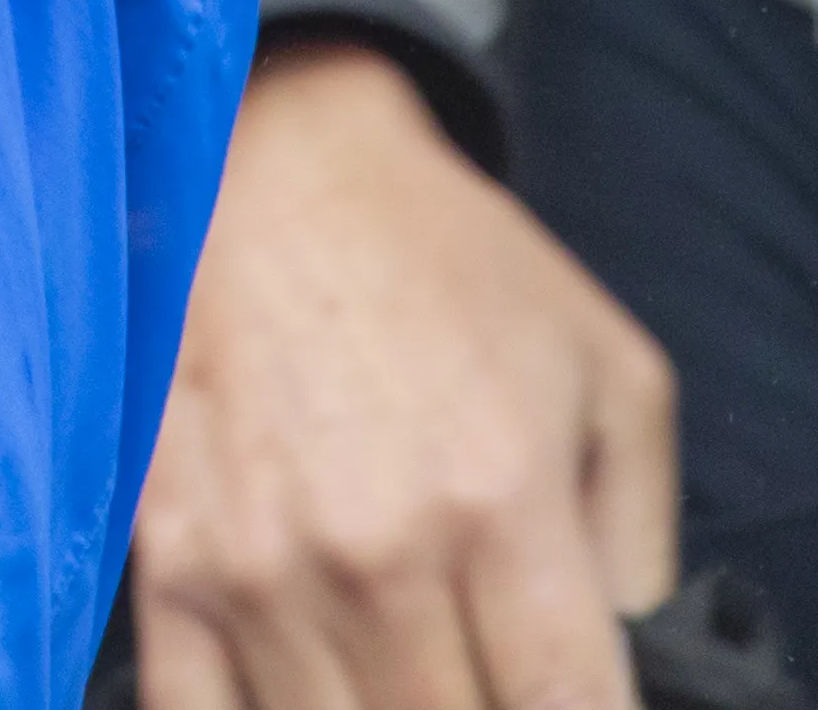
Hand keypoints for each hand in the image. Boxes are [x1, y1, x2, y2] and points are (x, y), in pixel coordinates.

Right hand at [127, 43, 679, 709]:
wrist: (272, 161)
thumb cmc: (444, 261)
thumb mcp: (609, 365)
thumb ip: (646, 536)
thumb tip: (627, 658)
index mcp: (504, 505)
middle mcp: (380, 555)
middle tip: (493, 676)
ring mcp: (263, 572)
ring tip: (414, 673)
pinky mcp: (172, 567)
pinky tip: (311, 688)